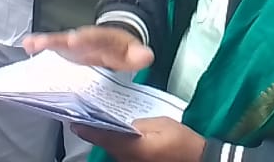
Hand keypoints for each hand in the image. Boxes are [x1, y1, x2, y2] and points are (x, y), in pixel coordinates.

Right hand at [22, 25, 153, 72]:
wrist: (112, 41)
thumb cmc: (121, 49)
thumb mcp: (133, 51)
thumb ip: (138, 54)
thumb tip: (147, 56)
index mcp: (102, 37)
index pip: (94, 37)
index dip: (85, 39)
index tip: (74, 40)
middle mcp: (84, 38)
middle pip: (70, 38)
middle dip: (58, 41)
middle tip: (45, 43)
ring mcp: (72, 44)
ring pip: (57, 41)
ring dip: (44, 42)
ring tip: (30, 44)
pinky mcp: (64, 50)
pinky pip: (51, 47)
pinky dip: (39, 46)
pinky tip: (27, 47)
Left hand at [70, 117, 204, 161]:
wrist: (198, 159)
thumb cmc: (181, 142)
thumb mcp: (161, 125)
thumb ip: (139, 123)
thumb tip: (124, 125)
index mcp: (133, 148)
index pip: (105, 137)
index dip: (89, 129)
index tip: (76, 123)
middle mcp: (128, 160)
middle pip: (107, 145)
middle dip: (99, 132)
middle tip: (91, 116)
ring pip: (114, 151)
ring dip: (110, 140)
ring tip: (108, 124)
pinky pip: (123, 156)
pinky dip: (121, 146)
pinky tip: (124, 137)